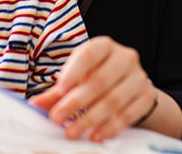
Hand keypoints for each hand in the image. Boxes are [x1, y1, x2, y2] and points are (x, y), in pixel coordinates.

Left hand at [30, 36, 157, 140]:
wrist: (130, 84)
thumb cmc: (97, 76)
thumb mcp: (77, 78)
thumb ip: (56, 92)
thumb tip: (34, 106)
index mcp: (104, 46)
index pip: (88, 55)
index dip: (73, 72)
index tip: (59, 90)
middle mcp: (124, 57)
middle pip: (100, 80)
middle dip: (76, 102)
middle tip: (58, 118)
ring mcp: (139, 77)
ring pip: (114, 99)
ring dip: (91, 118)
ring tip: (73, 131)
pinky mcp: (147, 97)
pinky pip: (128, 114)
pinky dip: (110, 126)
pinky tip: (95, 135)